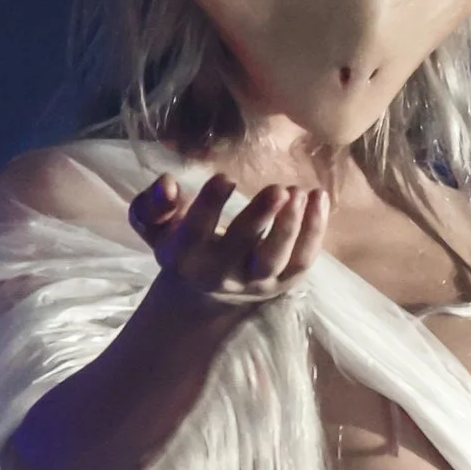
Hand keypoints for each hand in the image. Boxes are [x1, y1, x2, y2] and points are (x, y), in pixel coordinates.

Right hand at [131, 170, 326, 315]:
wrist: (205, 291)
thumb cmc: (181, 244)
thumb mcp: (155, 227)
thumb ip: (151, 205)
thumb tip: (168, 184)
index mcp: (187, 257)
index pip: (196, 232)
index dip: (209, 205)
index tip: (225, 178)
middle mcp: (221, 273)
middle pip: (241, 247)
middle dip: (259, 218)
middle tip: (278, 189)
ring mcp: (256, 281)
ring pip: (275, 259)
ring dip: (290, 226)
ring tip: (300, 192)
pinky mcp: (284, 281)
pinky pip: (302, 260)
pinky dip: (314, 232)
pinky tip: (318, 197)